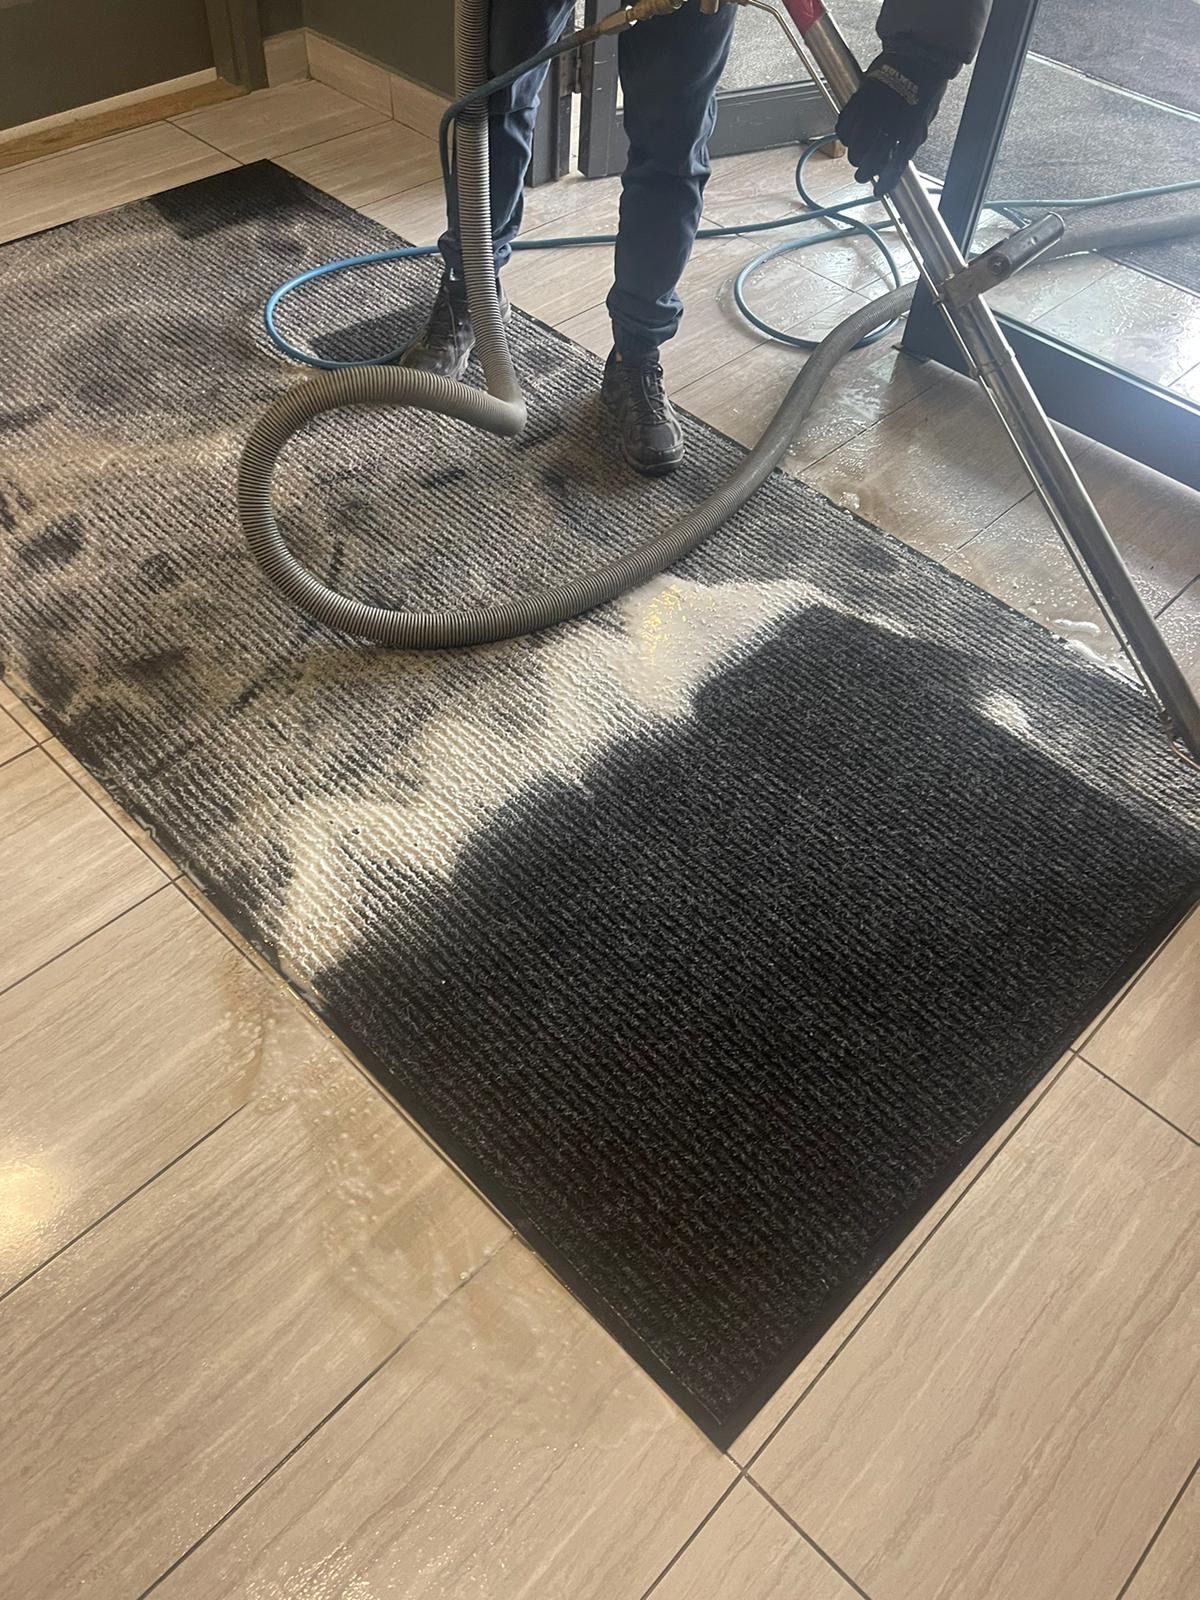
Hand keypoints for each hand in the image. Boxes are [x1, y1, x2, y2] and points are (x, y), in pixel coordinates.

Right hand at [835, 44, 954, 195]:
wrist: (919, 53)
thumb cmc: (926, 85)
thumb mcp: (924, 117)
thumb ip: (911, 139)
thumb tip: (899, 160)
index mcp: (910, 130)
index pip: (895, 166)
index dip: (886, 182)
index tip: (880, 192)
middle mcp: (890, 123)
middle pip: (870, 159)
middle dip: (865, 172)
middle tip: (863, 174)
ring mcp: (873, 110)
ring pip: (855, 145)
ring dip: (854, 155)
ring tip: (856, 155)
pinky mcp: (860, 98)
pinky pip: (845, 124)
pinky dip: (844, 134)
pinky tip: (848, 137)